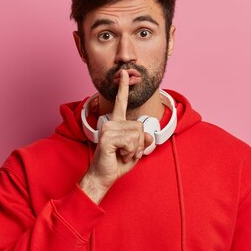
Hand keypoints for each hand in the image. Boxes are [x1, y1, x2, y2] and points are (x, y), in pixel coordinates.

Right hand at [79, 70, 153, 203]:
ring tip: (122, 154)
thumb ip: (143, 141)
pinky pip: (130, 142)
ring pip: (136, 134)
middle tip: (126, 153)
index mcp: (116, 123)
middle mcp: (110, 123)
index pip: (121, 103)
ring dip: (134, 149)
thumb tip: (148, 136)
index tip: (124, 72)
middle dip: (138, 144)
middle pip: (139, 126)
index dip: (123, 88)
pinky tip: (120, 156)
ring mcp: (107, 129)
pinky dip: (130, 152)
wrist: (103, 177)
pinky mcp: (107, 138)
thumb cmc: (117, 163)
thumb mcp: (135, 151)